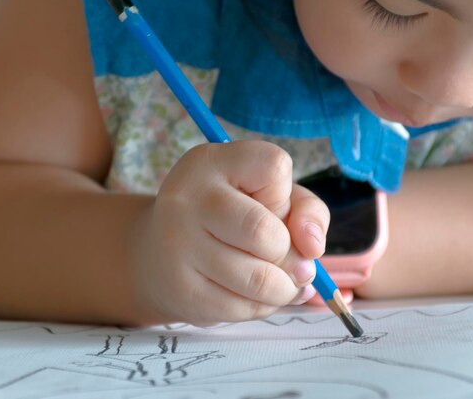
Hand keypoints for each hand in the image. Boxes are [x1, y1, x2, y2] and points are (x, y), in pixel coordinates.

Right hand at [130, 141, 328, 324]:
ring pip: (259, 280)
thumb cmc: (231, 218)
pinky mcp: (181, 290)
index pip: (274, 167)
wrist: (161, 253)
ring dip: (285, 288)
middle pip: (265, 233)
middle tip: (289, 259)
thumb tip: (312, 247)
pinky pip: (243, 309)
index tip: (269, 203)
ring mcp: (178, 246)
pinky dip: (263, 307)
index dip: (285, 193)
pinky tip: (255, 295)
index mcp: (210, 162)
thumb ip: (306, 210)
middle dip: (290, 254)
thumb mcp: (270, 196)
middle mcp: (187, 199)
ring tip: (281, 281)